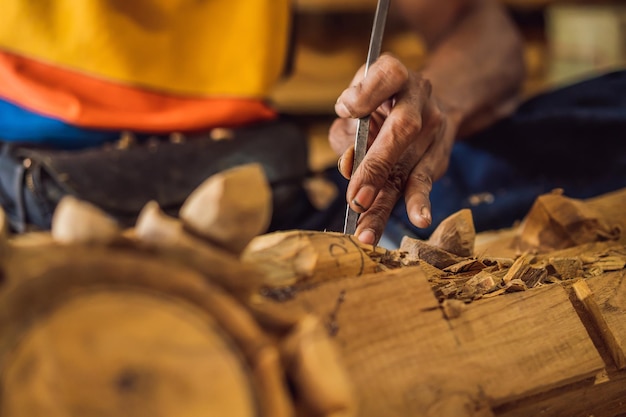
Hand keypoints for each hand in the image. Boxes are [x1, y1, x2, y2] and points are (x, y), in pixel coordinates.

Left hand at [329, 54, 456, 245]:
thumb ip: (346, 131)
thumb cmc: (375, 105)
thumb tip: (348, 165)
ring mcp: (432, 127)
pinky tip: (420, 219)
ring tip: (368, 230)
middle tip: (356, 198)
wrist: (422, 103)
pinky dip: (418, 202)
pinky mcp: (437, 154)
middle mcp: (418, 97)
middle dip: (377, 165)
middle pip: (403, 128)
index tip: (346, 109)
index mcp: (394, 74)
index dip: (367, 92)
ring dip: (386, 201)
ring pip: (410, 165)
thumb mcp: (355, 106)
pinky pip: (424, 180)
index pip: (387, 75)